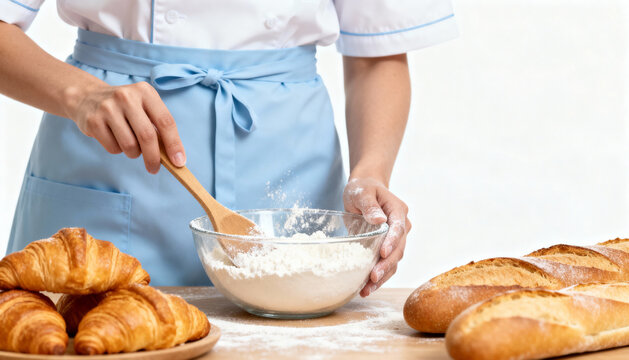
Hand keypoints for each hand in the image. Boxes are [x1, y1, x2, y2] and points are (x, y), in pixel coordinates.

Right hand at [66, 81, 184, 172]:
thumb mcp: (143, 107)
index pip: (166, 121)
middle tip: (154, 168)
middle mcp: (126, 97)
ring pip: (130, 145)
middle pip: (147, 136)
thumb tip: (173, 156)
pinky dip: (117, 150)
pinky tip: (114, 138)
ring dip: (133, 153)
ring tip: (130, 145)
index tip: (179, 162)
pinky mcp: (93, 121)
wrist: (86, 97)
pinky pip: (113, 148)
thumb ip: (158, 127)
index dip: (174, 144)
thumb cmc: (125, 108)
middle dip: (154, 157)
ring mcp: (108, 108)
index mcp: (145, 92)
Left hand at [343, 178, 410, 296]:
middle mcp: (402, 226)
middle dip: (386, 265)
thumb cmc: (363, 188)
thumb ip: (370, 205)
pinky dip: (378, 277)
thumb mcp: (362, 192)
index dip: (392, 242)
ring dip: (382, 277)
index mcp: (398, 211)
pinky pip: (385, 264)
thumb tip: (379, 220)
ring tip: (367, 290)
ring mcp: (396, 239)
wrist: (365, 190)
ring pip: (393, 261)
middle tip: (373, 278)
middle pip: (398, 249)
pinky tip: (366, 288)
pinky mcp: (387, 248)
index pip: (398, 228)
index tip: (383, 253)